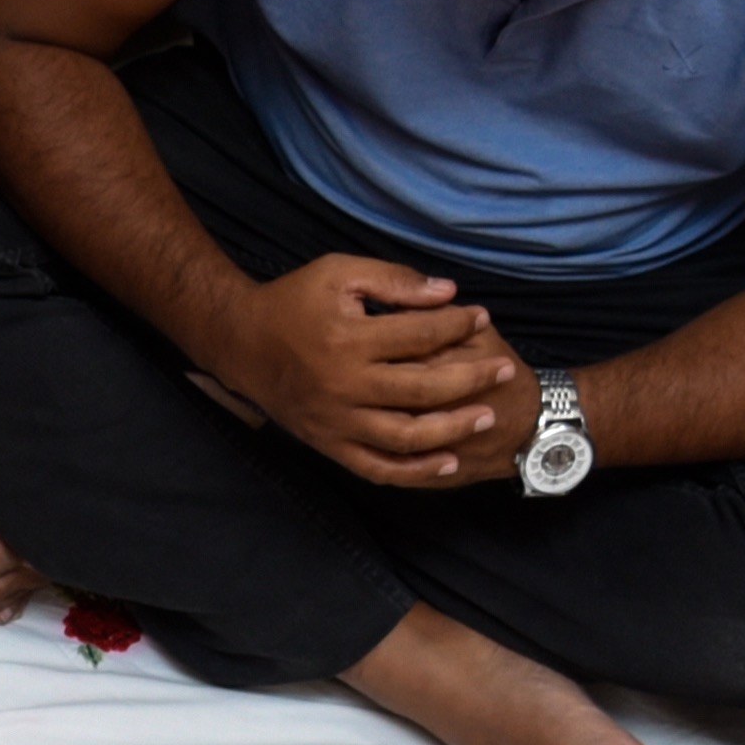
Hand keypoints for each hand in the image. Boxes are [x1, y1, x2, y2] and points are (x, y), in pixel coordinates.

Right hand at [232, 254, 530, 486]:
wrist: (240, 343)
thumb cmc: (292, 302)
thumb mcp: (338, 273)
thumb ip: (393, 280)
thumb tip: (448, 292)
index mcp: (348, 340)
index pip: (420, 335)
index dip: (457, 324)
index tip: (482, 316)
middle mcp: (344, 385)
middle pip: (423, 389)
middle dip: (471, 378)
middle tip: (504, 370)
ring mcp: (337, 421)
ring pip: (406, 436)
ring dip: (452, 429)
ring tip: (485, 417)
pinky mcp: (329, 444)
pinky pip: (377, 468)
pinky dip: (414, 472)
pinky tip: (446, 463)